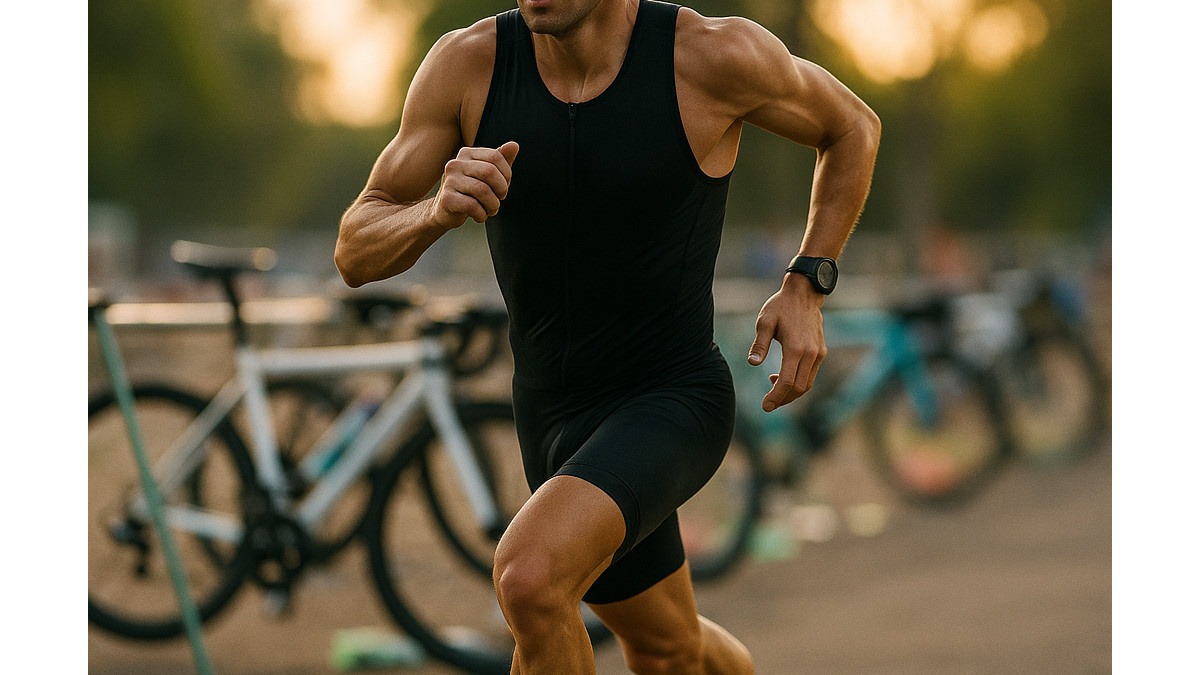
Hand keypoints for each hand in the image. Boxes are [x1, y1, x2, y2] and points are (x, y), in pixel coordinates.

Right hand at [432, 141, 519, 228]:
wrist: (446, 211)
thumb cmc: (471, 190)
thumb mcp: (488, 174)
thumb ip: (501, 159)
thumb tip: (514, 145)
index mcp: (466, 153)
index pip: (495, 156)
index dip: (507, 173)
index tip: (504, 185)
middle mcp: (455, 164)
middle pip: (489, 172)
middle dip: (501, 189)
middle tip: (500, 198)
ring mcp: (449, 181)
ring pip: (482, 190)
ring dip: (493, 205)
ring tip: (491, 209)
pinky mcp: (447, 199)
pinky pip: (472, 206)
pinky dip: (482, 215)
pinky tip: (480, 216)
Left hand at [747, 277, 827, 411]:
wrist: (804, 293)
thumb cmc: (781, 306)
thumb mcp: (765, 322)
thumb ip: (759, 344)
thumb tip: (753, 363)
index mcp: (796, 348)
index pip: (787, 382)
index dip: (776, 397)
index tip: (765, 406)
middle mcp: (811, 353)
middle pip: (799, 388)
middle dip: (783, 399)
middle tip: (767, 404)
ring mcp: (818, 353)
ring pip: (807, 384)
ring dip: (791, 393)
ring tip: (773, 389)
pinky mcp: (821, 351)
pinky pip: (811, 375)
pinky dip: (798, 382)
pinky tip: (781, 376)